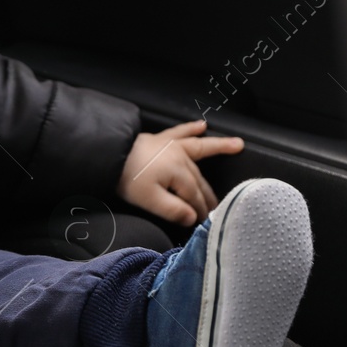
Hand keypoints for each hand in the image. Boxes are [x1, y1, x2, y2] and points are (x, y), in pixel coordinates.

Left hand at [116, 119, 244, 225]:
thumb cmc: (128, 179)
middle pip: (199, 179)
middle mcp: (181, 156)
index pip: (194, 196)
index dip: (200, 211)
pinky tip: (202, 125)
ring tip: (237, 144)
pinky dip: (192, 128)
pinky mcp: (161, 138)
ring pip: (199, 150)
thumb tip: (194, 218)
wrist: (109, 155)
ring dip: (218, 148)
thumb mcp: (149, 201)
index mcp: (179, 173)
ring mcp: (172, 145)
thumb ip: (173, 210)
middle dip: (209, 193)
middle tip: (219, 206)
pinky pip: (181, 131)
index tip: (206, 221)